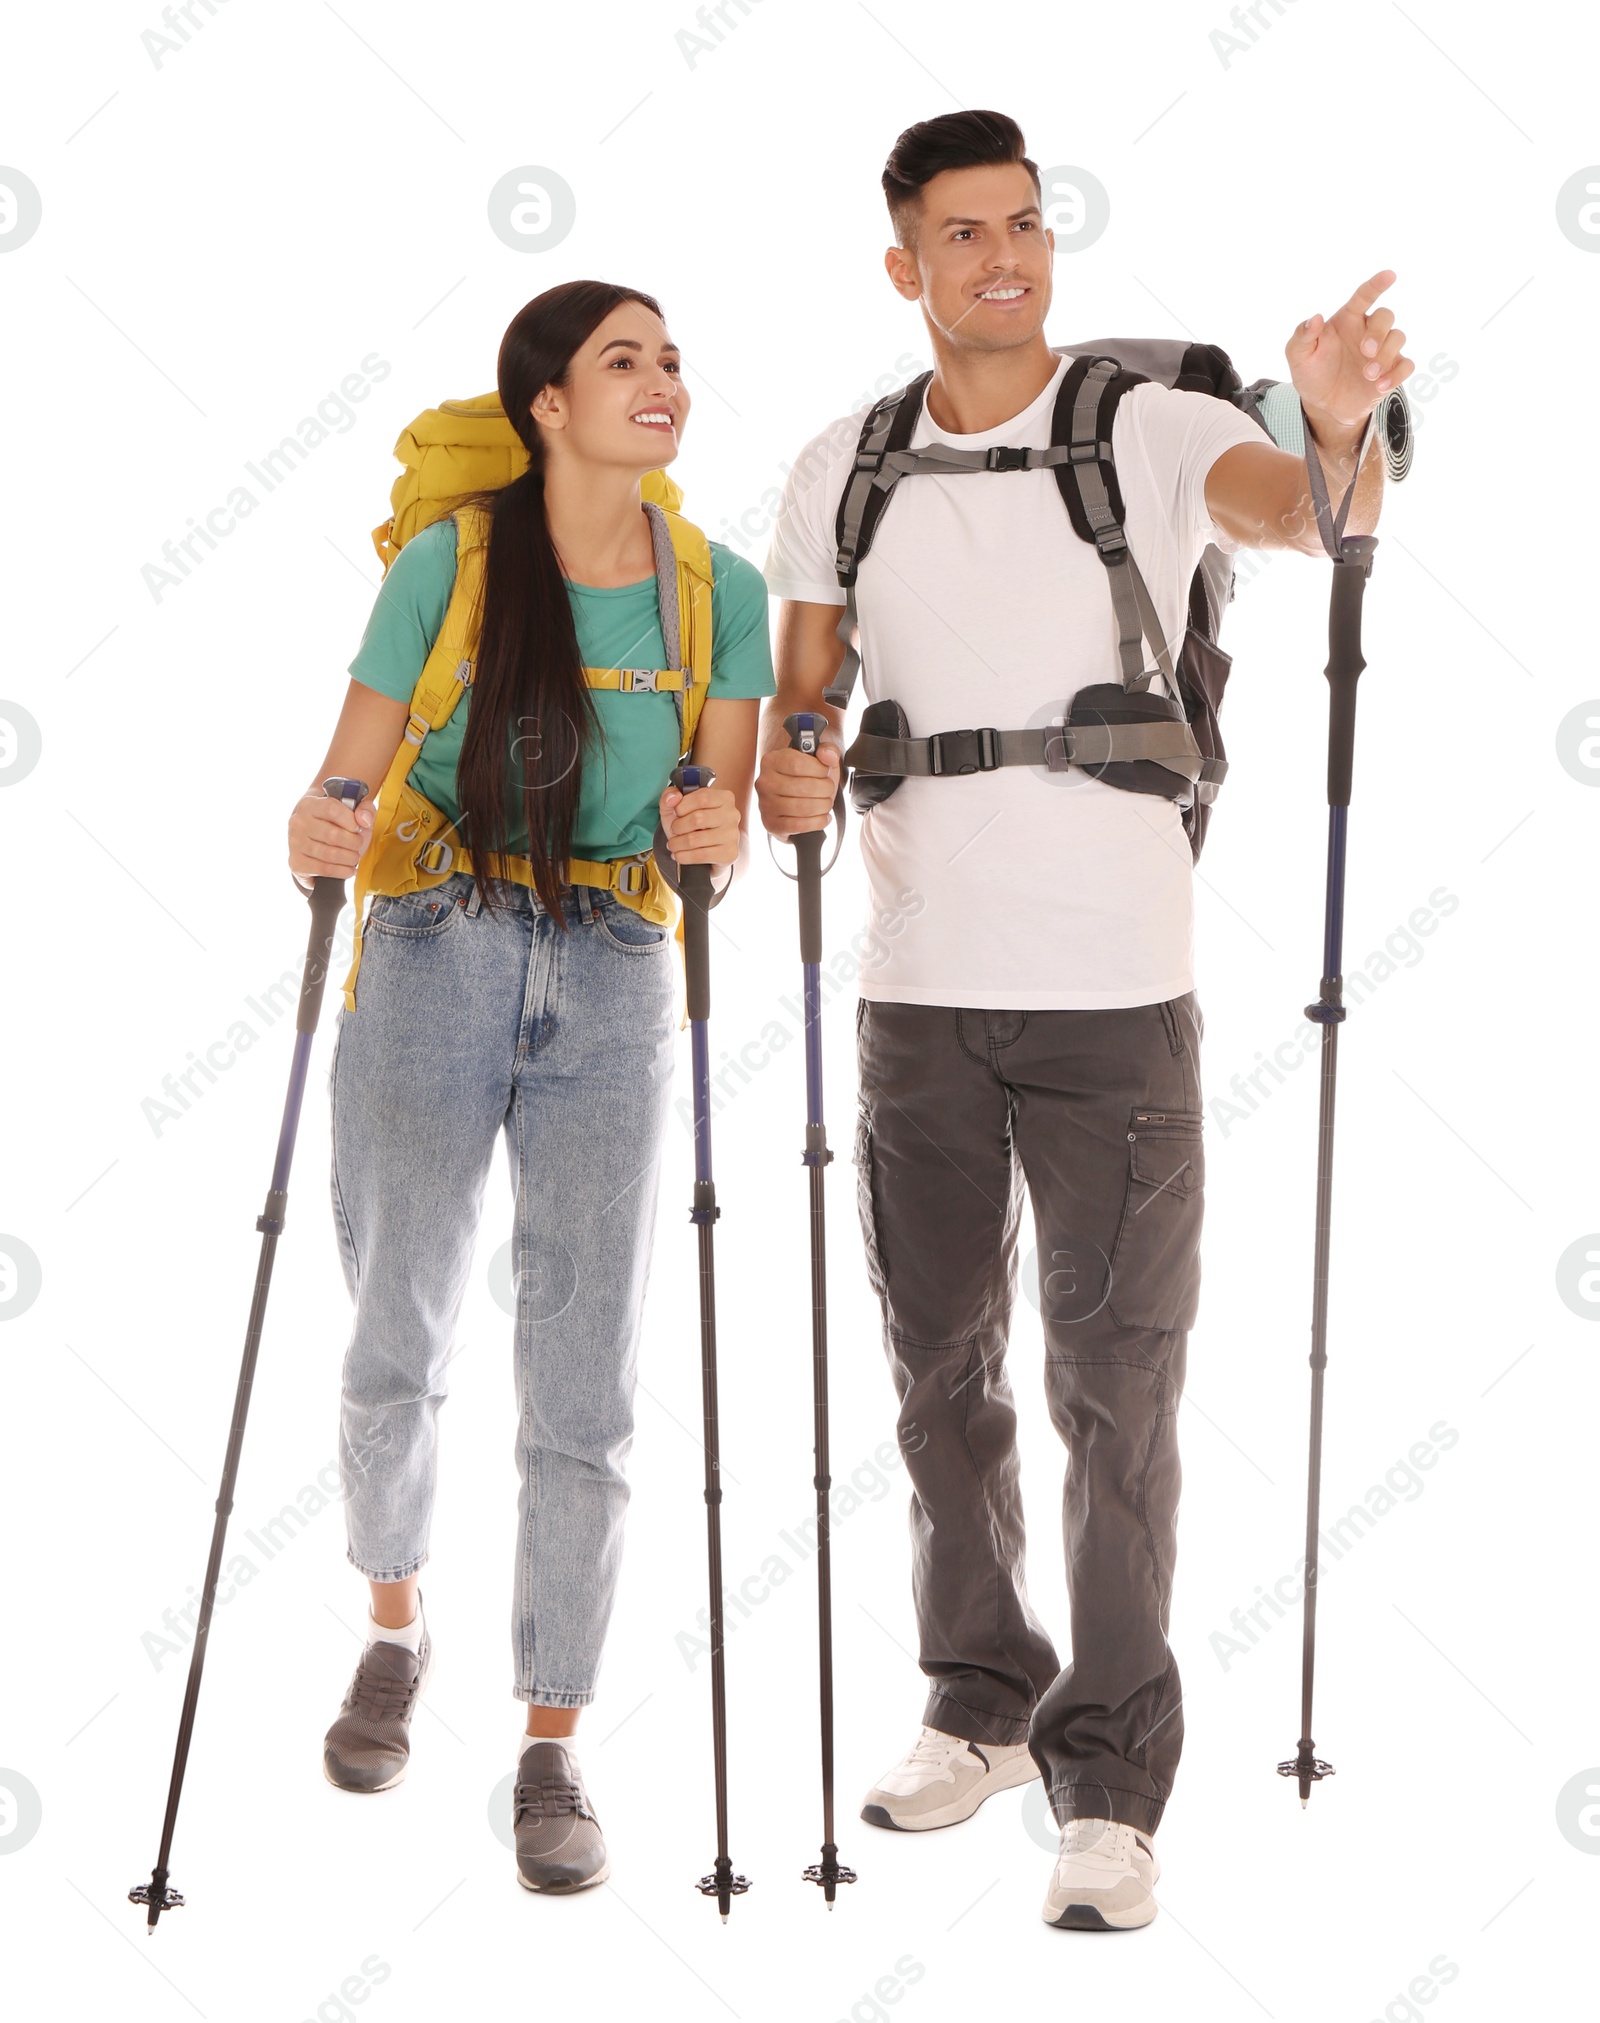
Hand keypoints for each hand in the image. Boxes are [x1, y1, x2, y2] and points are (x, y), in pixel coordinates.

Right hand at [288, 789, 372, 881]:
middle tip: (358, 844)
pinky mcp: (297, 862)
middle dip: (354, 843)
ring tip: (354, 856)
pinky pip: (325, 869)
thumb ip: (365, 808)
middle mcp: (298, 822)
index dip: (351, 820)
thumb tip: (363, 819)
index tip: (358, 828)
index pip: (332, 809)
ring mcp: (295, 843)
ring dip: (350, 858)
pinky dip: (342, 871)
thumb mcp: (353, 813)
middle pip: (333, 835)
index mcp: (310, 804)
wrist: (313, 846)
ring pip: (330, 854)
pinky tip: (348, 868)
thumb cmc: (335, 826)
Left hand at [660, 780, 739, 865]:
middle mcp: (732, 815)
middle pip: (698, 819)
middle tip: (673, 830)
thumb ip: (670, 795)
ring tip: (673, 844)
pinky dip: (684, 856)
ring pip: (696, 839)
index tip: (675, 812)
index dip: (682, 806)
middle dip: (678, 826)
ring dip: (677, 843)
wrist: (704, 848)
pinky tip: (679, 854)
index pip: (702, 797)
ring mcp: (732, 835)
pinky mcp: (730, 853)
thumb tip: (673, 797)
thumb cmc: (692, 824)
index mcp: (724, 797)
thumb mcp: (678, 806)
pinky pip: (701, 855)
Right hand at [755, 741, 839, 837]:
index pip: (798, 764)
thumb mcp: (818, 760)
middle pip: (805, 787)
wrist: (791, 803)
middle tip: (828, 790)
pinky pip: (799, 826)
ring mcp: (766, 805)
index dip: (819, 769)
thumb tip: (828, 756)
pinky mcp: (771, 824)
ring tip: (825, 803)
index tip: (826, 771)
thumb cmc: (804, 779)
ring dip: (824, 806)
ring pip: (804, 808)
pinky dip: (817, 822)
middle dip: (826, 790)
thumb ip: (827, 750)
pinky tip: (822, 817)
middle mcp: (765, 782)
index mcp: (772, 761)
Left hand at [1285, 270, 1413, 439]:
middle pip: (1386, 315)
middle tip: (1366, 351)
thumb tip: (1315, 318)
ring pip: (1398, 337)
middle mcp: (1367, 330)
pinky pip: (1406, 365)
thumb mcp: (1298, 356)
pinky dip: (1397, 374)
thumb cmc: (1311, 373)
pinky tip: (1380, 386)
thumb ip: (1303, 336)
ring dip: (1386, 356)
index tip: (1389, 275)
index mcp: (1347, 320)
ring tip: (1368, 375)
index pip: (1364, 296)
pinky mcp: (1391, 370)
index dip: (1377, 284)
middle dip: (1379, 331)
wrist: (1323, 405)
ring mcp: (1382, 350)